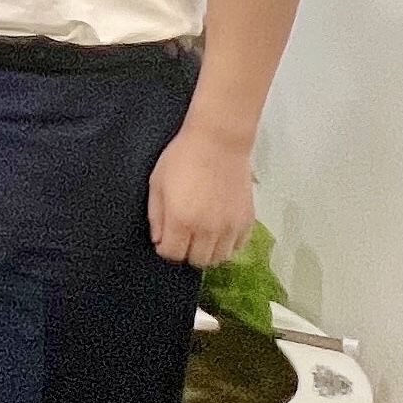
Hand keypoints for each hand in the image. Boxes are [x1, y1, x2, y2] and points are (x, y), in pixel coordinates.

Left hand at [147, 122, 257, 267]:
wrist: (219, 141)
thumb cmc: (183, 157)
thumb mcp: (157, 184)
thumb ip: (155, 216)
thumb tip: (158, 240)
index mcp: (181, 220)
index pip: (172, 255)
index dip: (165, 249)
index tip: (166, 239)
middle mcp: (207, 229)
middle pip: (197, 261)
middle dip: (187, 253)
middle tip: (184, 237)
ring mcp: (229, 226)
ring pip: (219, 258)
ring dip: (208, 251)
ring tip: (202, 235)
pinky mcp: (247, 220)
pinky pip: (238, 246)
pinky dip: (228, 243)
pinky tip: (220, 230)